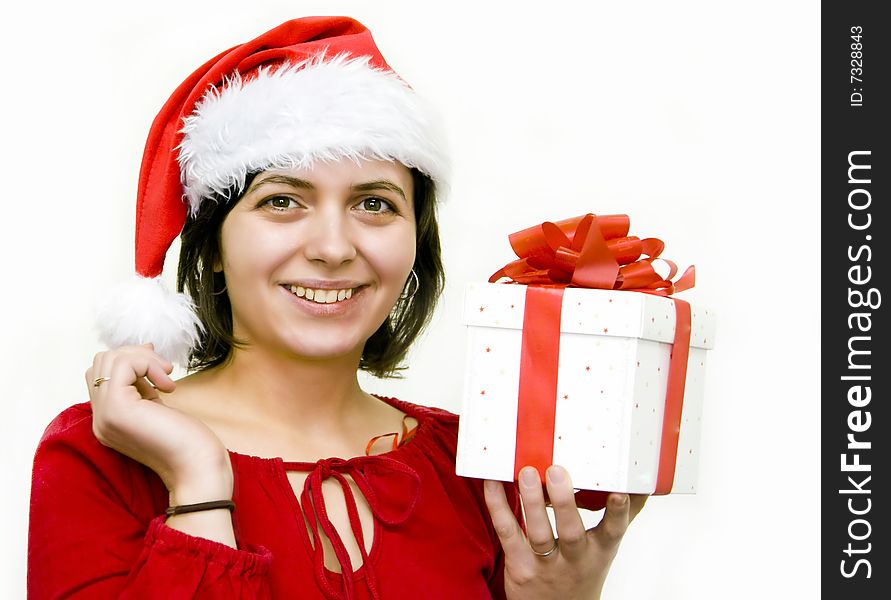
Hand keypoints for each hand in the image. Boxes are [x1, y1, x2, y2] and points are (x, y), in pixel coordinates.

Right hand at [86, 344, 232, 502]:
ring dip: (143, 359)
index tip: (158, 367)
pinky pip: (122, 365)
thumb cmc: (188, 441)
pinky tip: (168, 387)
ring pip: (108, 360)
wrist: (198, 469)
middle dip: (135, 355)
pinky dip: (147, 364)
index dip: (129, 362)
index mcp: (109, 420)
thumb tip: (145, 349)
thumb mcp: (158, 406)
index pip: (99, 375)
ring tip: (166, 378)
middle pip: (100, 363)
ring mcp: (105, 416)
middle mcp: (100, 420)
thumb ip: (144, 385)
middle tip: (164, 370)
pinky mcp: (117, 410)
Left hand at [484, 465, 646, 599]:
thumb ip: (619, 517)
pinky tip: (493, 483)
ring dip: (531, 501)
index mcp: (600, 551)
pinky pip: (508, 533)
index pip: (613, 531)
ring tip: (527, 473)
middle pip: (571, 532)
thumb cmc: (581, 571)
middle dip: (564, 501)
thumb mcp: (605, 549)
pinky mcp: (519, 566)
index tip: (618, 491)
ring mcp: (546, 564)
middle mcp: (575, 559)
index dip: (618, 512)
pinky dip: (499, 507)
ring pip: (538, 533)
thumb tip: (642, 484)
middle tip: (557, 470)